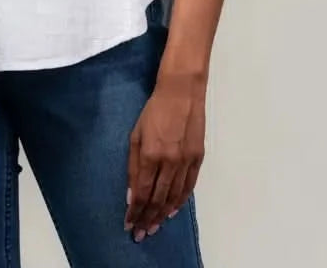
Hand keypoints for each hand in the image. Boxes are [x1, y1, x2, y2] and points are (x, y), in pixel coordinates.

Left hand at [124, 74, 205, 240]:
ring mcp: (186, 161)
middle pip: (157, 199)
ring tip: (154, 227)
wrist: (181, 93)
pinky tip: (172, 210)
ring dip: (162, 215)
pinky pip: (189, 187)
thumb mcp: (136, 134)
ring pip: (174, 197)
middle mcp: (169, 162)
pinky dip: (180, 202)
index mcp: (151, 154)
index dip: (135, 211)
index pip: (142, 192)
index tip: (129, 224)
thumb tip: (132, 194)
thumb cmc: (154, 110)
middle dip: (147, 218)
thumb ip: (133, 165)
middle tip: (140, 234)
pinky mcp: (198, 158)